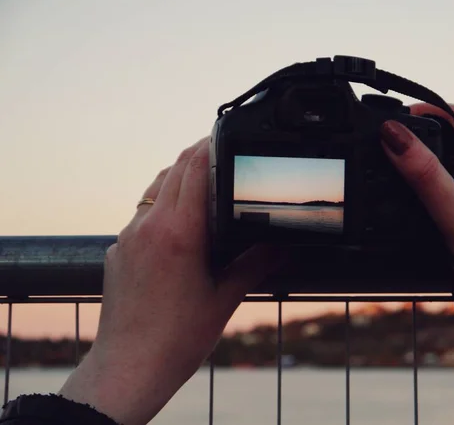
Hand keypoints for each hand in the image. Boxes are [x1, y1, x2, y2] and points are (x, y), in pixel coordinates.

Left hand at [60, 137, 283, 424]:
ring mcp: (128, 237)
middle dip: (197, 155)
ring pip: (155, 188)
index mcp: (178, 232)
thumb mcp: (225, 297)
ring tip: (204, 183)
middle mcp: (148, 226)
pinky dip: (163, 203)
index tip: (225, 134)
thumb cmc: (177, 339)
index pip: (193, 168)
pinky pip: (142, 212)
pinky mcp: (118, 251)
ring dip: (178, 177)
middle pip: (173, 170)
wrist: (128, 368)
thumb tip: (284, 244)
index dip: (210, 145)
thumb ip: (257, 263)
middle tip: (223, 154)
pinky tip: (181, 223)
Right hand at [380, 104, 453, 408]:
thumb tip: (394, 135)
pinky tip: (411, 202)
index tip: (393, 116)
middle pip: (452, 138)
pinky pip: (450, 190)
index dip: (425, 109)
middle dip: (419, 134)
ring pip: (450, 165)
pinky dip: (427, 186)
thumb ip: (425, 176)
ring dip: (422, 161)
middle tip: (384, 141)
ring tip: (390, 167)